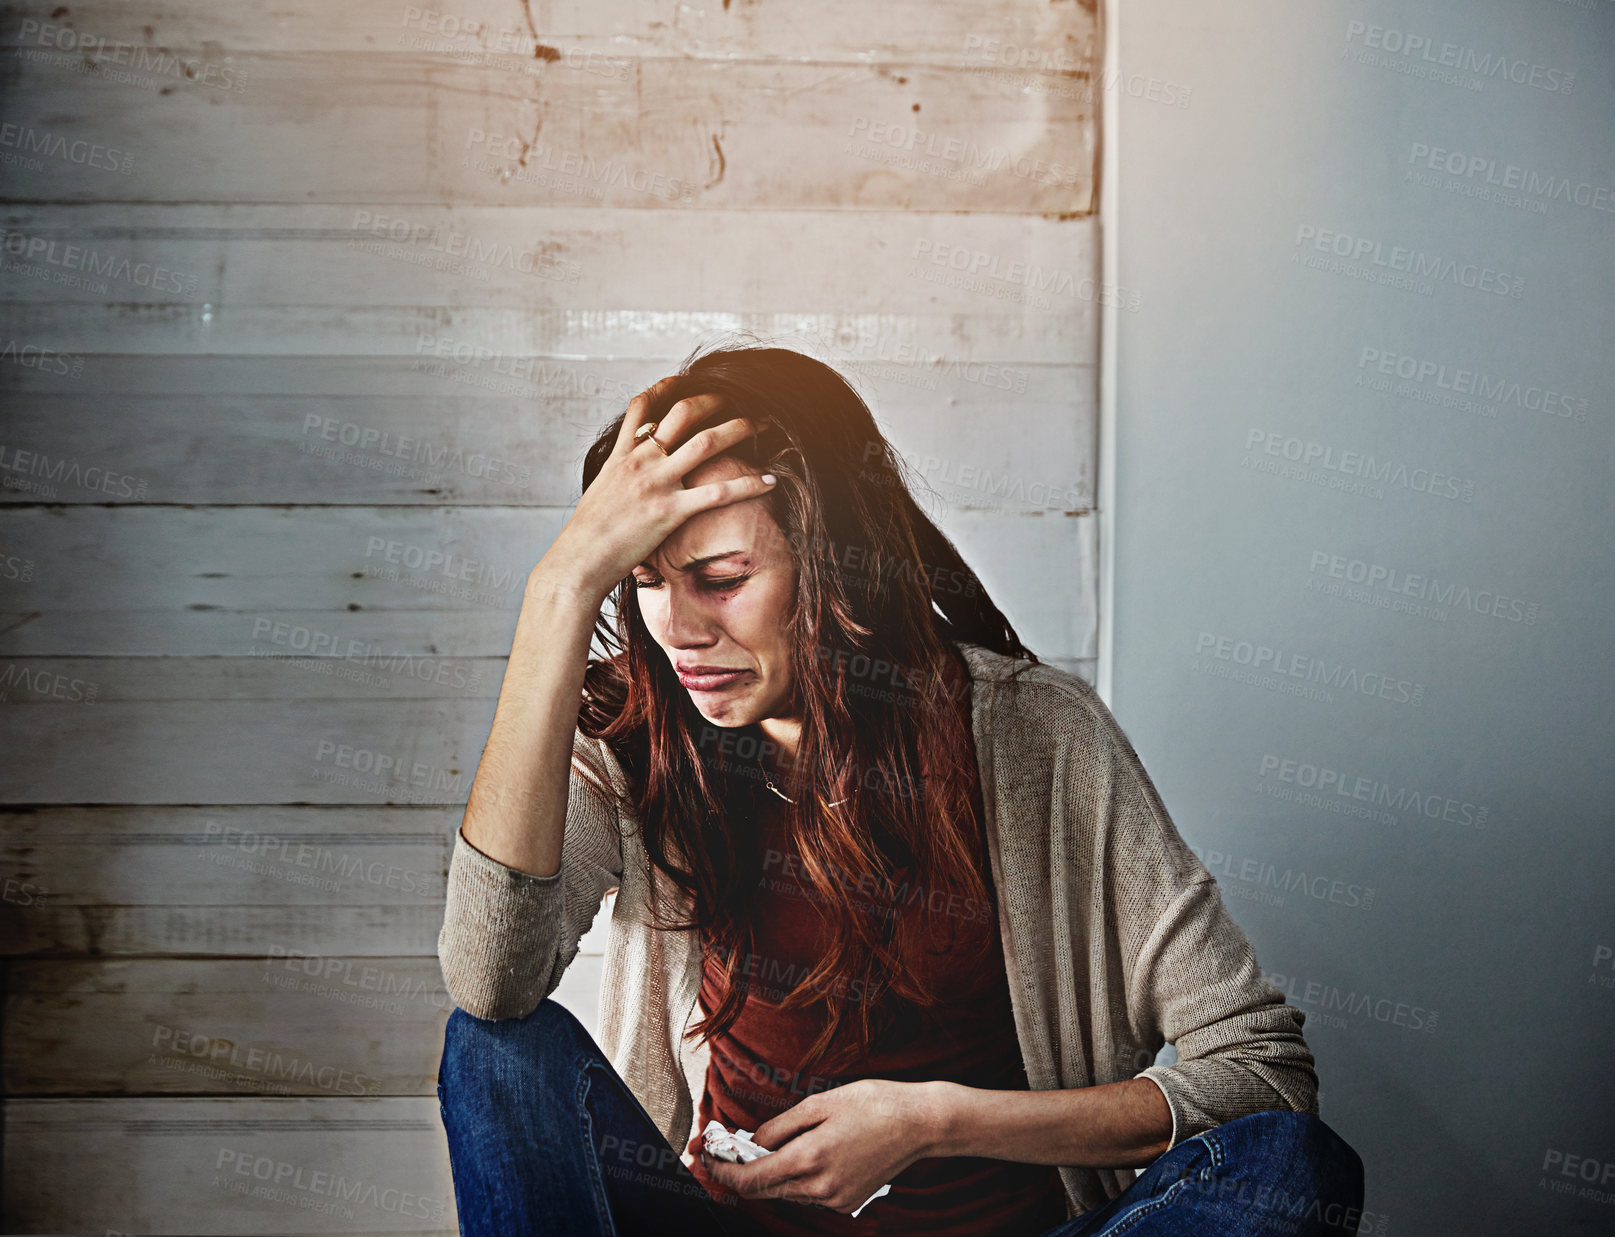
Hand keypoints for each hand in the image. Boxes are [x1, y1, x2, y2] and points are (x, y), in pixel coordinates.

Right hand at [535, 376, 773, 602]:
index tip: (687, 380)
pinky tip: (770, 481)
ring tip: (762, 426)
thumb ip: (619, 477)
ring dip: (738, 429)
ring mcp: (656, 484)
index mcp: (621, 455)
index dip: (666, 387)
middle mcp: (640, 461)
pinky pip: (718, 492)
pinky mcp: (670, 511)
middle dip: (714, 401)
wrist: (577, 561)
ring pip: (706, 443)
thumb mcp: (600, 493)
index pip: (642, 406)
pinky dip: (748, 484)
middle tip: (738, 400)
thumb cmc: (587, 535)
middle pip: (683, 414)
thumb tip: (629, 478)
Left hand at [698, 1079, 949, 1213]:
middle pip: (766, 1190)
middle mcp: (821, 1186)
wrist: (920, 1123)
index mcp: (810, 1158)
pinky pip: (811, 1193)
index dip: (724, 1173)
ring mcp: (836, 1198)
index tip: (709, 1161)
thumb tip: (754, 1142)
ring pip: (788, 1191)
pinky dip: (799, 1177)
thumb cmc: (874, 1104)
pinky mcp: (848, 1200)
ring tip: (771, 1145)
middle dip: (744, 1172)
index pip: (752, 1179)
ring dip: (774, 1173)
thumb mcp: (821, 1102)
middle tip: (728, 1152)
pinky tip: (808, 1153)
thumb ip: (781, 1125)